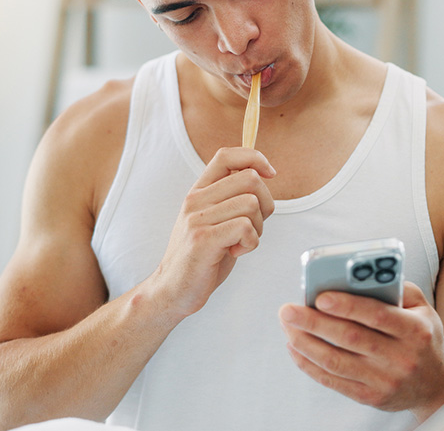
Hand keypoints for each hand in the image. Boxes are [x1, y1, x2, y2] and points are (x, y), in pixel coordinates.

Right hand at [146, 147, 274, 317]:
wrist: (173, 289)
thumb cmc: (202, 256)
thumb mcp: (214, 219)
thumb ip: (232, 198)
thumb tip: (262, 175)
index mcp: (199, 191)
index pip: (227, 155)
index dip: (255, 157)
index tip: (270, 174)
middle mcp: (196, 200)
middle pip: (249, 179)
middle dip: (265, 203)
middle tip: (253, 227)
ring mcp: (197, 219)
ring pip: (251, 204)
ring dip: (257, 228)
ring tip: (240, 243)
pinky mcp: (203, 239)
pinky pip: (245, 227)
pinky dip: (251, 243)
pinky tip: (235, 253)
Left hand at [278, 282, 443, 420]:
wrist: (438, 384)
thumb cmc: (422, 336)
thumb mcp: (422, 308)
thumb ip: (395, 287)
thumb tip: (356, 275)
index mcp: (415, 331)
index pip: (377, 315)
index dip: (347, 306)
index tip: (319, 297)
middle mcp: (401, 358)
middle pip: (350, 338)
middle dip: (313, 322)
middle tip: (287, 310)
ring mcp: (385, 381)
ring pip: (336, 361)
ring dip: (305, 343)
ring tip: (287, 326)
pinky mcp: (370, 398)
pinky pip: (333, 381)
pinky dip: (309, 364)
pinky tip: (295, 348)